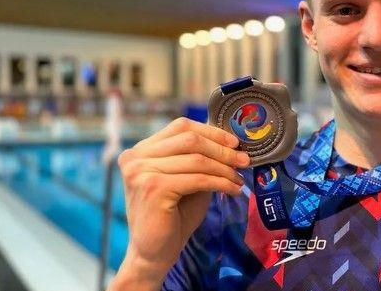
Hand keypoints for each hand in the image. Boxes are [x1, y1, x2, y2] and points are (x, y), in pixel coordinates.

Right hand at [109, 117, 248, 289]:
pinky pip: (198, 178)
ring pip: (197, 159)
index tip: (235, 143)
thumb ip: (200, 159)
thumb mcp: (187, 179)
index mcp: (140, 150)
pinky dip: (220, 182)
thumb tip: (232, 143)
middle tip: (244, 160)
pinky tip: (232, 190)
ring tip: (239, 178)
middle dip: (223, 150)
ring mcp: (141, 172)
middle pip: (190, 139)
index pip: (180, 126)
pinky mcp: (153, 188)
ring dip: (225, 168)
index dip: (211, 132)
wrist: (153, 253)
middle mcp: (136, 157)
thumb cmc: (173, 216)